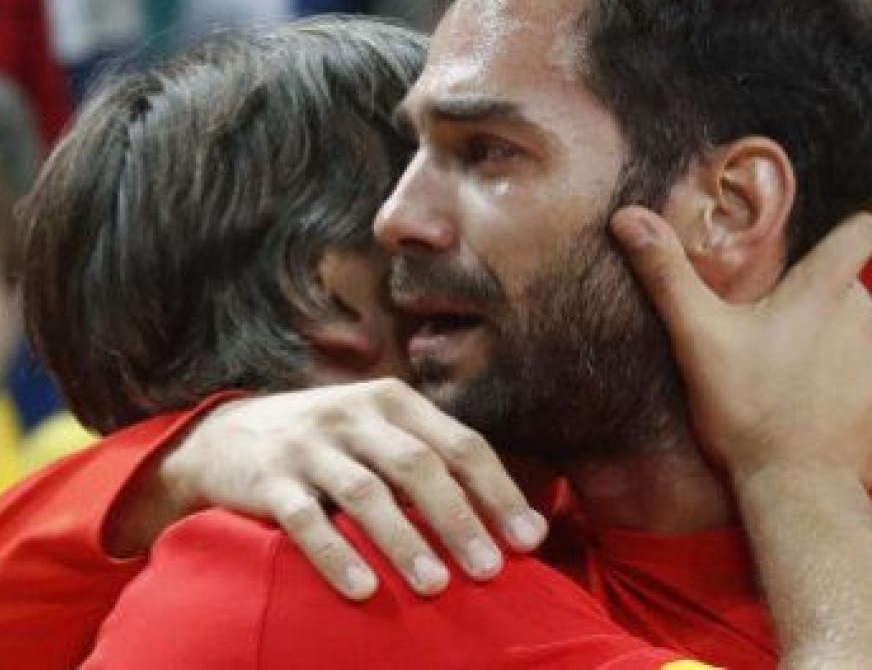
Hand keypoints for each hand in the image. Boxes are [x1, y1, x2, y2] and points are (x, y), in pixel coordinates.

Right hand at [157, 379, 546, 598]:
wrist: (223, 435)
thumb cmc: (330, 442)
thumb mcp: (380, 431)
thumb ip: (435, 460)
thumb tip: (510, 520)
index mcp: (395, 401)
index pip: (461, 444)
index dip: (498, 492)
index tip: (529, 539)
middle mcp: (355, 415)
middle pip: (419, 467)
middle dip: (459, 520)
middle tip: (491, 570)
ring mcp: (310, 446)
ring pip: (367, 493)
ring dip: (404, 542)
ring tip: (436, 586)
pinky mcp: (268, 480)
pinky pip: (306, 520)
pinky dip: (336, 555)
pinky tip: (363, 589)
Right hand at [612, 208, 871, 487]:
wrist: (797, 491)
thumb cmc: (744, 411)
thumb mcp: (696, 338)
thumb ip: (665, 274)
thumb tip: (626, 217)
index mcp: (825, 289)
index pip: (861, 232)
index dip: (847, 236)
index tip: (823, 254)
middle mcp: (868, 316)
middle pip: (852, 292)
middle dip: (823, 308)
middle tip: (779, 341)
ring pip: (866, 336)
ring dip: (842, 350)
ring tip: (800, 384)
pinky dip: (861, 390)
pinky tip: (826, 413)